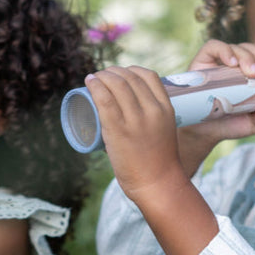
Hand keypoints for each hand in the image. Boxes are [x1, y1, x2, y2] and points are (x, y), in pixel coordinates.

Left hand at [86, 65, 219, 254]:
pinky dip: (95, 86)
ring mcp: (135, 120)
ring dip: (102, 76)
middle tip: (103, 77)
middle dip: (113, 71)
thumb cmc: (160, 161)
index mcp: (166, 109)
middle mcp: (152, 110)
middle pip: (129, 77)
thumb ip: (153, 118)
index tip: (121, 74)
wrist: (158, 184)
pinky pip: (104, 99)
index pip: (148, 76)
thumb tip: (134, 110)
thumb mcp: (164, 130)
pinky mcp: (118, 130)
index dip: (131, 69)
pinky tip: (89, 81)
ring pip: (116, 84)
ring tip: (94, 79)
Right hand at [176, 40, 254, 172]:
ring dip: (247, 56)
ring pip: (236, 47)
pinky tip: (232, 63)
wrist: (204, 132)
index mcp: (252, 75)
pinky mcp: (203, 61)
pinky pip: (214, 47)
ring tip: (252, 72)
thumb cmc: (232, 124)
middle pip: (251, 49)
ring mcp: (219, 62)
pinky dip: (225, 51)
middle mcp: (237, 66)